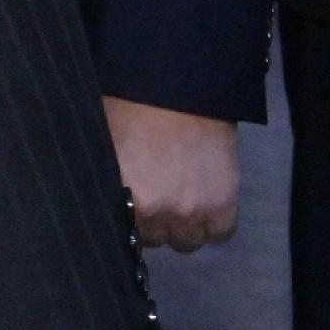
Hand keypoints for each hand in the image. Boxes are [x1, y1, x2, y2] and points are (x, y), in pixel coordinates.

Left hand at [103, 98, 240, 252]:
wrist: (180, 89)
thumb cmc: (131, 108)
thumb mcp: (106, 148)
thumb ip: (109, 182)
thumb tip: (109, 201)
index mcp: (121, 198)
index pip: (124, 232)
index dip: (131, 218)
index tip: (136, 206)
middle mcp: (154, 213)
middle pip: (156, 238)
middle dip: (157, 220)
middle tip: (162, 195)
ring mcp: (191, 212)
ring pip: (187, 241)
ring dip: (186, 225)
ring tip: (185, 197)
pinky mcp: (223, 206)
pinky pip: (220, 234)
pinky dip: (215, 222)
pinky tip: (208, 201)